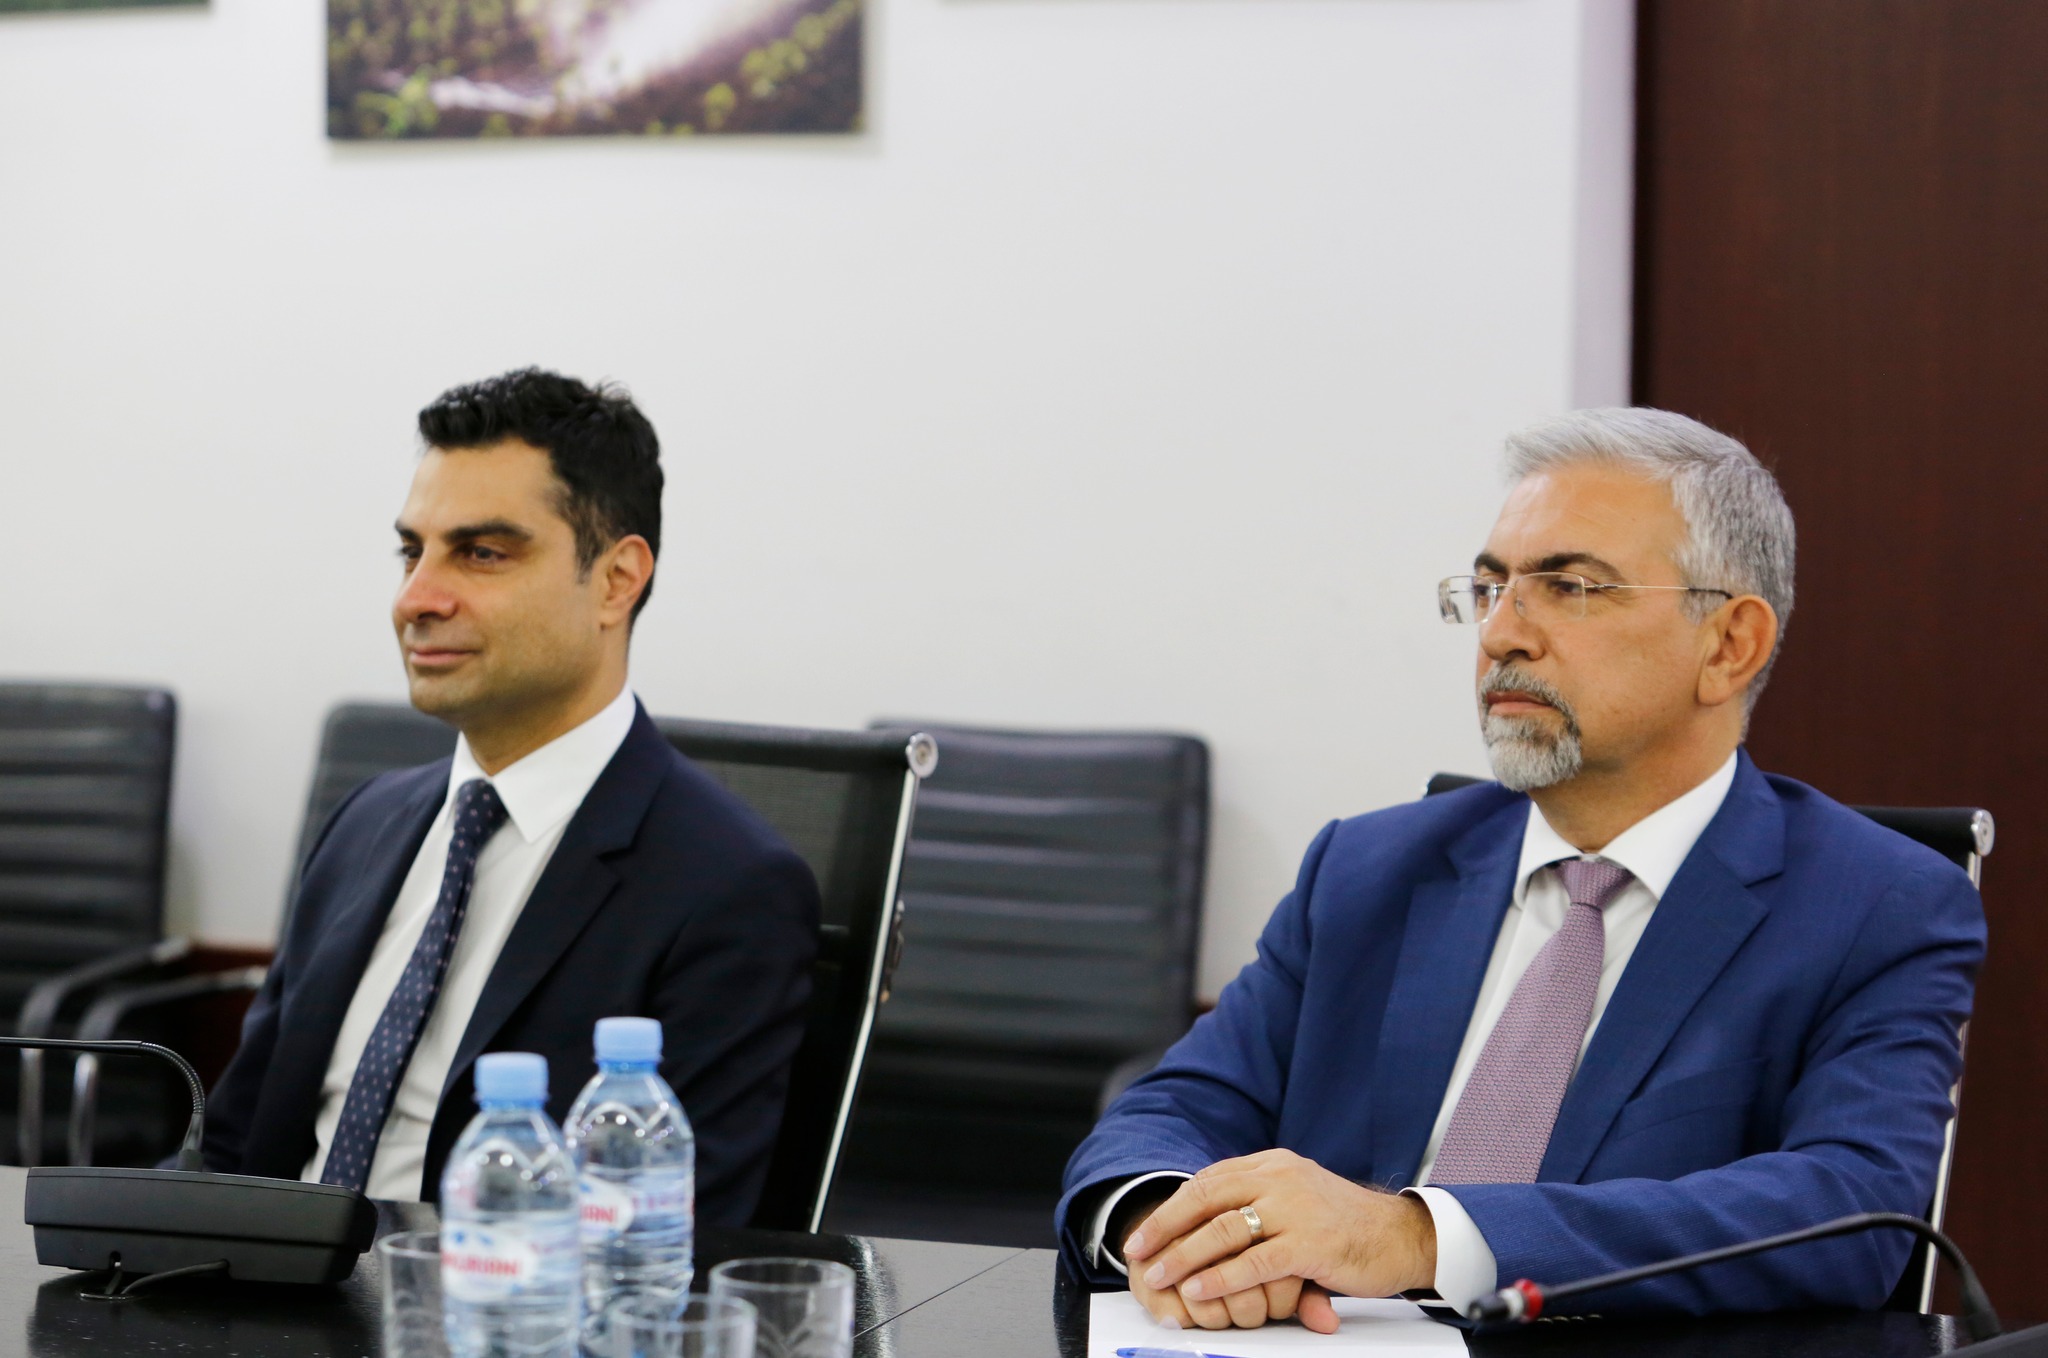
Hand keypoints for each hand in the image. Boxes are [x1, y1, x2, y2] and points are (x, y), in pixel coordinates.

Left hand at [1122, 1149, 1437, 1332]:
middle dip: (1166, 1227)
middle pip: (1207, 1198)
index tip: (1145, 1231)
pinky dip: (1221, 1277)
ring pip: (1224, 1230)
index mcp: (1273, 1164)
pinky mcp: (1310, 1244)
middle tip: (1137, 1251)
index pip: (1209, 1180)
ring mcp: (1295, 1209)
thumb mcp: (1299, 1199)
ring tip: (1160, 1275)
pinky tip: (1200, 1289)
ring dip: (1185, 1255)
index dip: (1172, 1207)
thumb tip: (1209, 1227)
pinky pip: (1254, 1262)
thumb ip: (1259, 1203)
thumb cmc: (1347, 1224)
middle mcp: (1280, 1178)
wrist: (1403, 1236)